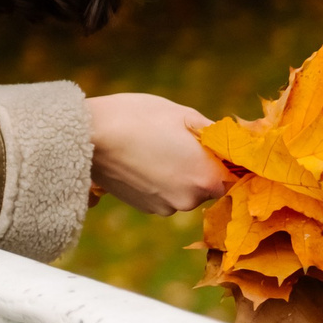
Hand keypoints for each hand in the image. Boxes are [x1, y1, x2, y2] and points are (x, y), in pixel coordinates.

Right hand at [87, 93, 228, 214]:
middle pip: (209, 184)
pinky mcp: (147, 208)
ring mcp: (167, 207)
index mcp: (207, 176)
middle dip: (199, 165)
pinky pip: (165, 195)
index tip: (216, 147)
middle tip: (177, 141)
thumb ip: (214, 133)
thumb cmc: (136, 117)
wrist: (87, 135)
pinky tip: (141, 160)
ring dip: (178, 174)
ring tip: (153, 148)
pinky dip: (159, 181)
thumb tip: (236, 141)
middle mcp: (191, 199)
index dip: (228, 160)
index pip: (235, 176)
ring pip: (186, 190)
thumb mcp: (181, 113)